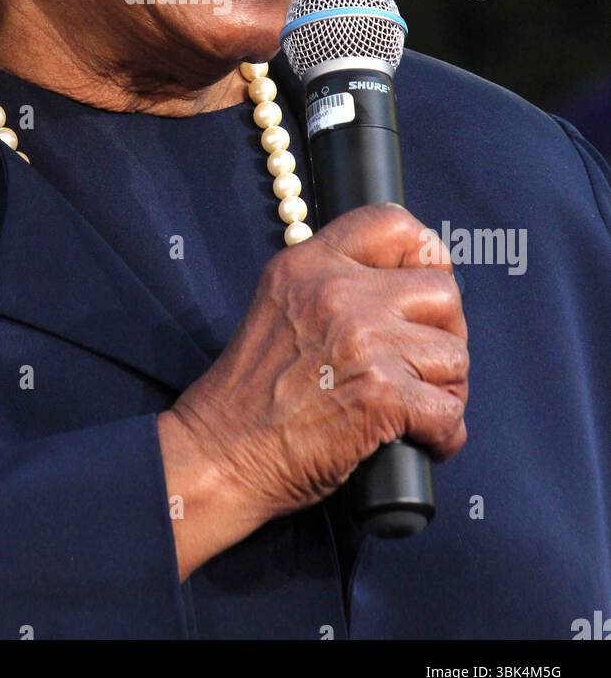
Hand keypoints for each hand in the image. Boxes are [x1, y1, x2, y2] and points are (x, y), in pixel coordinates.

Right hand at [157, 203, 467, 578]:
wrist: (221, 453)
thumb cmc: (251, 394)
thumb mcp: (280, 306)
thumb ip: (330, 287)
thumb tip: (403, 290)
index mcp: (310, 263)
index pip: (395, 224)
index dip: (427, 258)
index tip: (424, 296)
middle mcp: (338, 292)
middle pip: (443, 291)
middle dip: (447, 332)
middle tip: (424, 365)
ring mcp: (363, 341)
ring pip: (455, 355)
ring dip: (447, 389)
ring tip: (419, 410)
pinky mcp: (382, 395)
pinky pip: (449, 411)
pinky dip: (445, 434)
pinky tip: (423, 441)